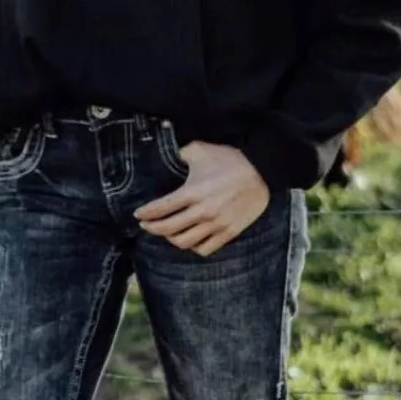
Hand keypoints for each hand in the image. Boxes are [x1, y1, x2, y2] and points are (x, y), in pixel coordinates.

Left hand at [134, 141, 269, 255]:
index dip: (146, 213)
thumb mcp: (200, 150)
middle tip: (146, 225)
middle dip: (152, 228)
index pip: (161, 208)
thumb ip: (180, 154)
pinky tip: (188, 239)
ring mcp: (216, 225)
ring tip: (166, 232)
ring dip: (170, 239)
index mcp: (193, 192)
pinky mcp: (229, 233)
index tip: (137, 215)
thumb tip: (167, 155)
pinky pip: (205, 249)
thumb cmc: (230, 159)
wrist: (262, 172)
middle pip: (168, 229)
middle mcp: (202, 212)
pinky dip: (192, 247)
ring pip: (184, 243)